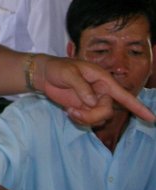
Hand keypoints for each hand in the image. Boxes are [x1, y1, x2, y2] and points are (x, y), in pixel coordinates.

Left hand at [36, 55, 154, 124]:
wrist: (44, 75)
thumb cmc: (58, 68)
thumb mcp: (69, 73)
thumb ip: (82, 87)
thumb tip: (93, 102)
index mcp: (102, 79)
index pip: (123, 95)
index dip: (137, 107)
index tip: (151, 118)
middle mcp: (101, 91)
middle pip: (108, 111)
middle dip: (92, 116)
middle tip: (73, 112)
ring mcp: (93, 101)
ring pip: (99, 118)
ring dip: (85, 119)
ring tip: (70, 111)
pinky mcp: (84, 108)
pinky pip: (89, 121)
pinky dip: (80, 120)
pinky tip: (69, 112)